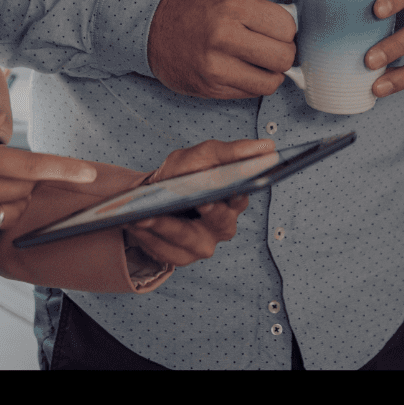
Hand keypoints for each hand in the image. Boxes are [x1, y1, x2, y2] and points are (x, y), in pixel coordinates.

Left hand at [122, 139, 270, 266]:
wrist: (153, 195)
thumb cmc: (183, 174)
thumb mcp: (202, 155)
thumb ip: (230, 152)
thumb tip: (267, 146)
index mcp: (234, 200)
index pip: (241, 197)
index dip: (236, 194)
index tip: (229, 189)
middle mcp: (223, 226)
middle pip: (220, 223)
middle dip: (208, 212)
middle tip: (196, 202)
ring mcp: (203, 245)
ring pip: (188, 239)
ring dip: (166, 225)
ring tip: (144, 215)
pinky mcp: (180, 257)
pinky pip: (166, 250)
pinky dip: (150, 236)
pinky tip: (136, 223)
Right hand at [148, 0, 317, 98]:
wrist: (150, 27)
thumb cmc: (195, 0)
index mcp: (233, 5)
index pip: (287, 27)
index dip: (285, 27)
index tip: (273, 24)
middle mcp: (223, 36)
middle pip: (283, 57)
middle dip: (283, 50)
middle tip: (269, 42)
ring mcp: (215, 65)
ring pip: (271, 80)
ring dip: (271, 70)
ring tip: (259, 57)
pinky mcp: (210, 87)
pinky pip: (252, 93)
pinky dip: (254, 82)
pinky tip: (243, 68)